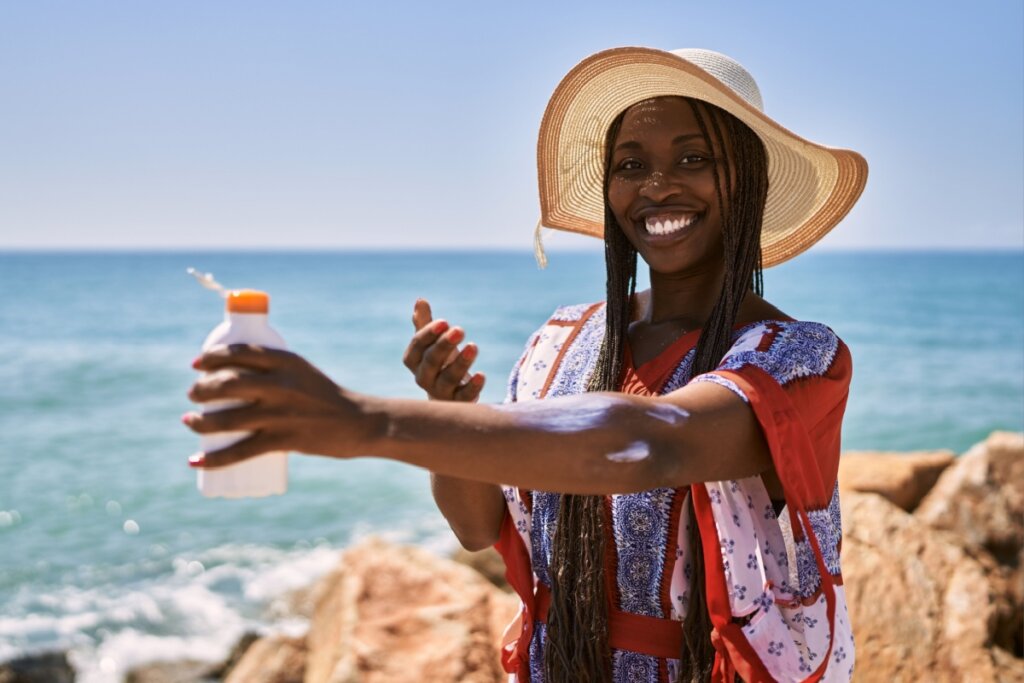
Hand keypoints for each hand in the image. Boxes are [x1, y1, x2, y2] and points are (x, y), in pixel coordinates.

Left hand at [183, 345, 371, 467]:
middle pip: (227, 383)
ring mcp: (281, 413)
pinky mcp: (284, 440)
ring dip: (199, 422)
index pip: (239, 352)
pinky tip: (194, 461)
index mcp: (287, 361)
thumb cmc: (327, 398)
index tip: (196, 365)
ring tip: (189, 421)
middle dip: (201, 389)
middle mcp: (282, 384)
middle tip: (193, 395)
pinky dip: (213, 459)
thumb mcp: (303, 373)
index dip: (211, 357)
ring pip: (227, 418)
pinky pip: (240, 451)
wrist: (361, 423)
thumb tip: (232, 379)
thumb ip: (273, 373)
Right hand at [402, 298, 484, 401]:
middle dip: (444, 345)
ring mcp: (440, 392)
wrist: (447, 394)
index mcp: (414, 361)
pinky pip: (464, 396)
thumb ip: (425, 324)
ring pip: (448, 378)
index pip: (417, 347)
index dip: (429, 334)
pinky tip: (481, 375)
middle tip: (459, 330)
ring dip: (461, 362)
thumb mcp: (431, 343)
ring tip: (474, 346)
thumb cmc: (439, 362)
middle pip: (431, 361)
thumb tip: (420, 300)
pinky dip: (473, 387)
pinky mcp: (458, 403)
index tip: (445, 322)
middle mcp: (424, 377)